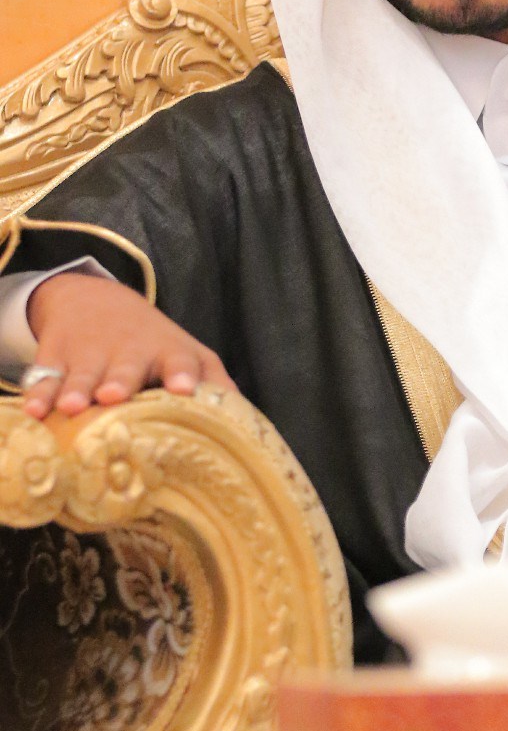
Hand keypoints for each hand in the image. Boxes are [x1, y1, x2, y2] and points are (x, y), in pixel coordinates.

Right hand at [22, 273, 234, 418]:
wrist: (96, 300)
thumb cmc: (154, 343)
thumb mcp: (189, 354)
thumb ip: (216, 385)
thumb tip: (250, 430)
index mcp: (168, 352)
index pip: (180, 360)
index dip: (182, 374)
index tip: (184, 389)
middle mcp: (130, 350)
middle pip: (127, 366)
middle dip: (121, 380)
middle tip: (116, 395)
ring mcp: (91, 351)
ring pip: (84, 372)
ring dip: (77, 389)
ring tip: (74, 407)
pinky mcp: (56, 354)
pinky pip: (45, 376)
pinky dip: (38, 394)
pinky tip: (35, 412)